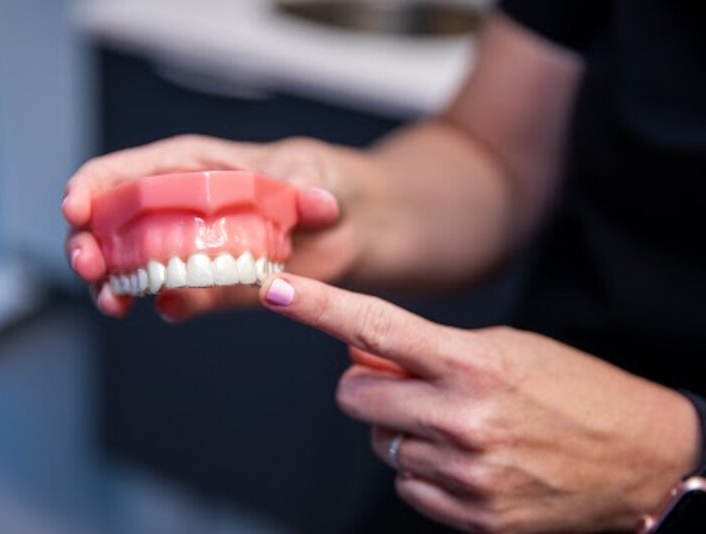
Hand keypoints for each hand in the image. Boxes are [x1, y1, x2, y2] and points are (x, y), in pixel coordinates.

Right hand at [62, 135, 385, 318]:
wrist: (353, 226)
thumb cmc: (326, 183)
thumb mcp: (315, 175)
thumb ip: (306, 189)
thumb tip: (314, 202)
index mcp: (193, 167)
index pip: (126, 171)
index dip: (92, 187)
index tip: (77, 208)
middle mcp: (180, 208)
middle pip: (112, 223)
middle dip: (88, 243)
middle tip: (91, 267)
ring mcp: (192, 250)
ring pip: (132, 266)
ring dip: (114, 284)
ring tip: (115, 303)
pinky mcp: (213, 284)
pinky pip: (179, 296)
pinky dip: (167, 304)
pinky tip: (167, 309)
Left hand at [259, 274, 699, 531]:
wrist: (641, 457)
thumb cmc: (574, 390)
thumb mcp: (504, 348)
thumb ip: (427, 351)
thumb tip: (362, 349)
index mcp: (472, 364)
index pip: (375, 327)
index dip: (318, 307)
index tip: (276, 291)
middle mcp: (463, 421)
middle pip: (355, 397)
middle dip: (370, 387)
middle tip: (408, 383)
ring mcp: (467, 476)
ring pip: (380, 445)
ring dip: (402, 431)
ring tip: (457, 425)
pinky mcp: (473, 518)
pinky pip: (408, 486)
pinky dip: (423, 470)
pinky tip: (467, 460)